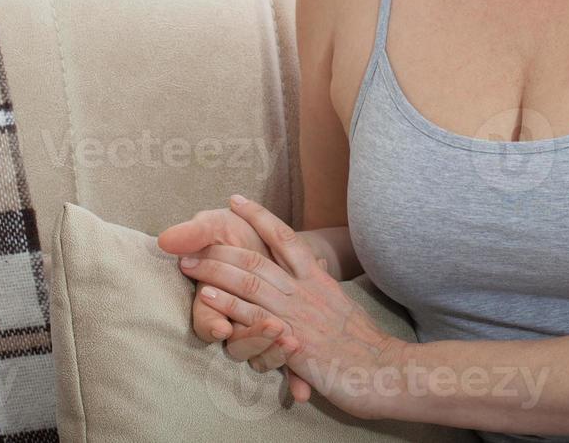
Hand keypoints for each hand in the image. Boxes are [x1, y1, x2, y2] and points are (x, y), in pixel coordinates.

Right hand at [157, 206, 316, 402]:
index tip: (221, 327)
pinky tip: (302, 392)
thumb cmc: (234, 232)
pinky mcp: (282, 335)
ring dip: (274, 354)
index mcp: (215, 299)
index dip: (210, 324)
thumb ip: (193, 234)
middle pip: (237, 343)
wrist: (270, 237)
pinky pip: (286, 367)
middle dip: (253, 338)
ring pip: (260, 358)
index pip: (206, 320)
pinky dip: (294, 379)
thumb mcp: (214, 226)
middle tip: (272, 328)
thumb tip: (166, 240)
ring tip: (291, 341)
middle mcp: (234, 321)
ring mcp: (258, 329)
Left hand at [177, 194, 405, 419]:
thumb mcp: (342, 305)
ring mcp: (296, 312)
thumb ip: (322, 289)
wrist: (381, 368)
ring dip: (214, 271)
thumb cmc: (361, 342)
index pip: (286, 238)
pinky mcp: (289, 338)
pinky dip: (226, 303)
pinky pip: (251, 316)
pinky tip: (206, 296)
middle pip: (257, 257)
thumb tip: (314, 271)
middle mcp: (305, 289)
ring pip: (249, 282)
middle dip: (222, 246)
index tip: (236, 200)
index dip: (258, 217)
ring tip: (188, 263)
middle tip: (194, 239)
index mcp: (318, 279)